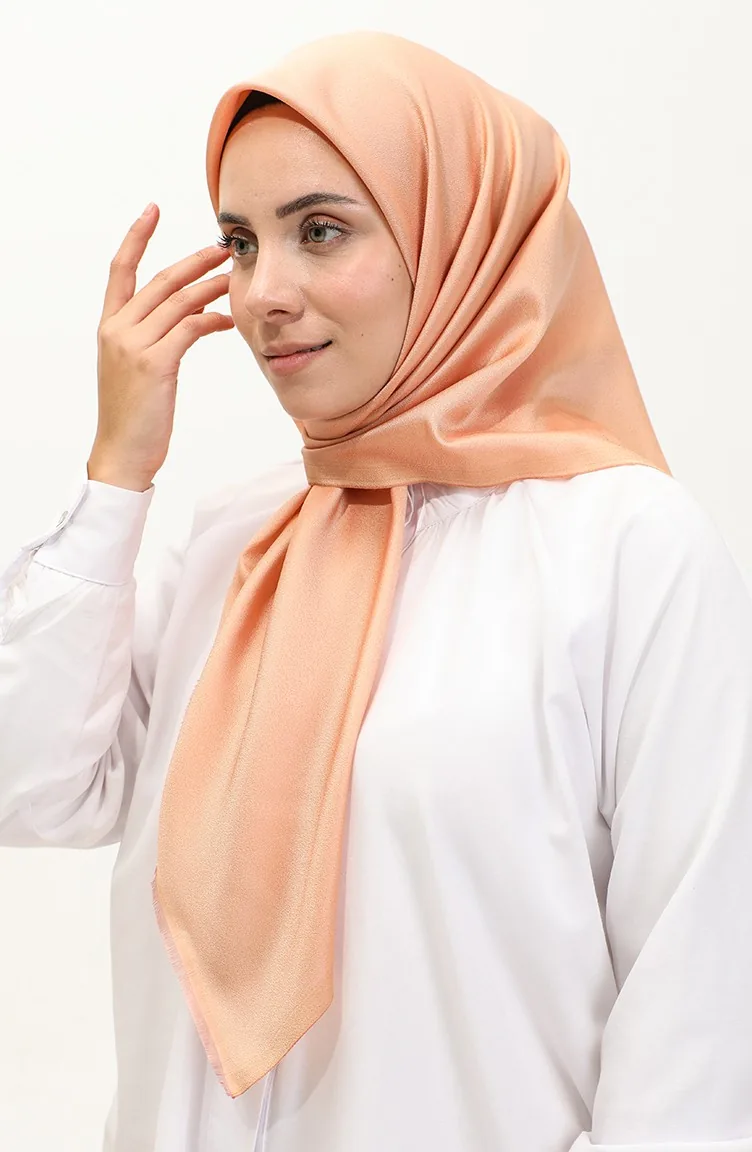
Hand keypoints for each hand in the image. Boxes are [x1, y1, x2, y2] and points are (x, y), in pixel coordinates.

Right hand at [87, 202, 233, 489]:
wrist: (122, 453)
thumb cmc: (135, 417)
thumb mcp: (137, 370)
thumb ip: (157, 338)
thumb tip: (194, 316)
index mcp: (109, 326)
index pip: (120, 270)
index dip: (136, 237)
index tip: (151, 210)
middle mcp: (117, 329)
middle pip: (161, 280)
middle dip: (194, 260)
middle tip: (223, 246)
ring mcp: (134, 345)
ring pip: (179, 301)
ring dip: (210, 286)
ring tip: (233, 276)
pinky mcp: (155, 363)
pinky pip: (190, 328)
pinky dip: (212, 320)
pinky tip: (228, 321)